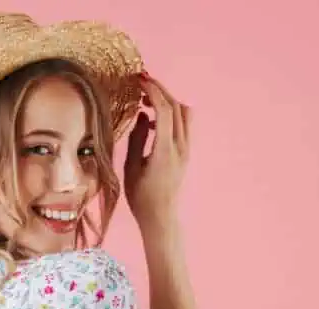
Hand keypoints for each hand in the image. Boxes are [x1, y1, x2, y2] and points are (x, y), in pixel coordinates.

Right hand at [123, 72, 190, 233]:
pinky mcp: (186, 153)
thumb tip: (142, 114)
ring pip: (183, 113)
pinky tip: (153, 120)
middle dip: (160, 90)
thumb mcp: (132, 168)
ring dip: (167, 101)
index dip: (153, 91)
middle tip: (142, 81)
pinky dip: (170, 114)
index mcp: (165, 151)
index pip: (164, 111)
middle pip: (176, 106)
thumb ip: (137, 138)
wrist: (161, 217)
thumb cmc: (142, 198)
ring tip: (147, 100)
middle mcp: (180, 147)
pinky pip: (183, 125)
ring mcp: (186, 150)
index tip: (139, 80)